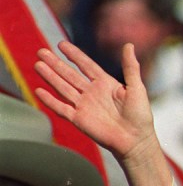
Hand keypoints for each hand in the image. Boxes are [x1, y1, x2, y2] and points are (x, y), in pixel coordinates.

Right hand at [35, 41, 152, 159]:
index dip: (74, 55)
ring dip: (50, 77)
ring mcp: (85, 106)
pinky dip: (50, 101)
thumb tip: (129, 45)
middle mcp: (92, 93)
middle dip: (55, 63)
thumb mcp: (137, 88)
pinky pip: (61, 108)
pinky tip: (39, 91)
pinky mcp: (79, 120)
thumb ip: (130, 67)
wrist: (136, 141)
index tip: (61, 44)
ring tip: (38, 65)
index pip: (86, 65)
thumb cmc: (140, 117)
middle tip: (41, 51)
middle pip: (70, 75)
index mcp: (106, 84)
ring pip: (63, 88)